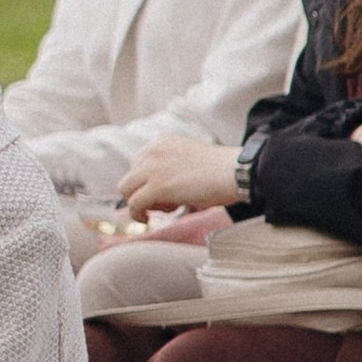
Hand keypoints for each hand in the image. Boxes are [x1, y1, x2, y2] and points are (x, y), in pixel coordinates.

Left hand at [118, 136, 243, 219]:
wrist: (235, 172)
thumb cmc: (220, 172)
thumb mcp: (187, 161)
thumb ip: (168, 170)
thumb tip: (153, 193)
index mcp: (161, 142)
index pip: (137, 165)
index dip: (147, 183)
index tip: (163, 194)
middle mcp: (152, 150)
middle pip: (129, 177)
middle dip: (142, 192)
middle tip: (166, 203)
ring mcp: (152, 167)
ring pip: (126, 190)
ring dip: (140, 202)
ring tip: (165, 208)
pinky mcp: (157, 186)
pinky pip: (133, 204)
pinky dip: (137, 215)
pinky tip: (147, 219)